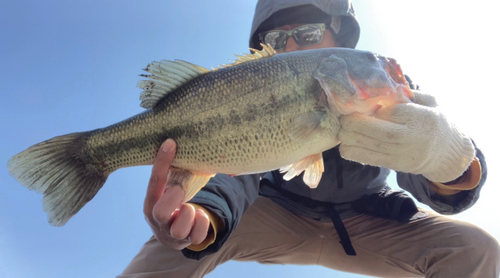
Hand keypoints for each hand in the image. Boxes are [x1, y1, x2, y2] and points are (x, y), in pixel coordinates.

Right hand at [144, 139, 210, 249]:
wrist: (171, 233)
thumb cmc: (170, 204)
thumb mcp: (166, 190)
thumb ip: (170, 173)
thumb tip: (175, 142)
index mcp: (150, 203)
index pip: (154, 181)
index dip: (162, 162)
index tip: (170, 143)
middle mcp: (157, 221)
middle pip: (160, 213)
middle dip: (175, 199)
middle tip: (182, 193)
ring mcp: (171, 234)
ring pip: (180, 229)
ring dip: (190, 214)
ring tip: (191, 209)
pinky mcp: (187, 242)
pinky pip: (198, 236)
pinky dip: (202, 224)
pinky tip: (199, 217)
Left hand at [338, 91, 475, 182]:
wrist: (447, 154)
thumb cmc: (434, 121)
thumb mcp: (429, 102)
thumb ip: (408, 94)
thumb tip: (381, 84)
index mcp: (422, 118)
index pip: (392, 111)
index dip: (372, 108)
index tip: (358, 103)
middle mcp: (412, 137)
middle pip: (378, 130)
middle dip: (354, 123)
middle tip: (343, 117)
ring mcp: (402, 153)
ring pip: (370, 145)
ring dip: (350, 137)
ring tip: (341, 130)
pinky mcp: (394, 164)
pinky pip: (369, 159)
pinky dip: (353, 152)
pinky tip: (345, 144)